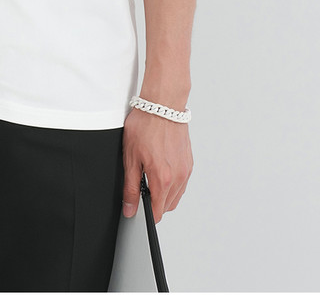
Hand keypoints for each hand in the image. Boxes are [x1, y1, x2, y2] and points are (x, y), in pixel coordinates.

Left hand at [122, 107, 192, 223]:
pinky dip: (172, 182)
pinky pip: (181, 182)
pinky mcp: (189, 162)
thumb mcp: (130, 157)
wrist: (163, 105)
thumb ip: (130, 187)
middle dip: (154, 203)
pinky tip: (161, 168)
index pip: (157, 213)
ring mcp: (186, 170)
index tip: (138, 207)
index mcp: (163, 179)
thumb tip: (130, 208)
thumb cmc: (146, 125)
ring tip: (150, 174)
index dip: (145, 214)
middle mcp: (178, 177)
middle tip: (141, 186)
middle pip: (167, 206)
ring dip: (164, 193)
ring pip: (176, 196)